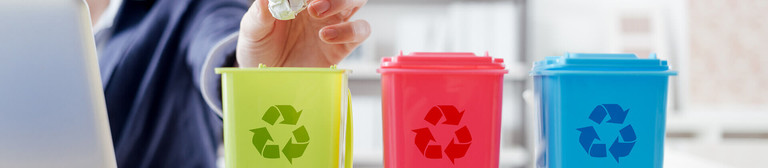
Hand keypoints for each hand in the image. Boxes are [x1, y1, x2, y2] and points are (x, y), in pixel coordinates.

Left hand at [236, 0, 369, 66]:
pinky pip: (360, 31)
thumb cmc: (260, 46)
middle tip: (311, 4)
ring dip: (342, 2)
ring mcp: (334, 23)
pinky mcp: (343, 45)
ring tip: (316, 14)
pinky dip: (349, 30)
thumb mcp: (252, 28)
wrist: (267, 76)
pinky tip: (326, 36)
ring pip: (356, 1)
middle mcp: (321, 6)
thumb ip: (259, 12)